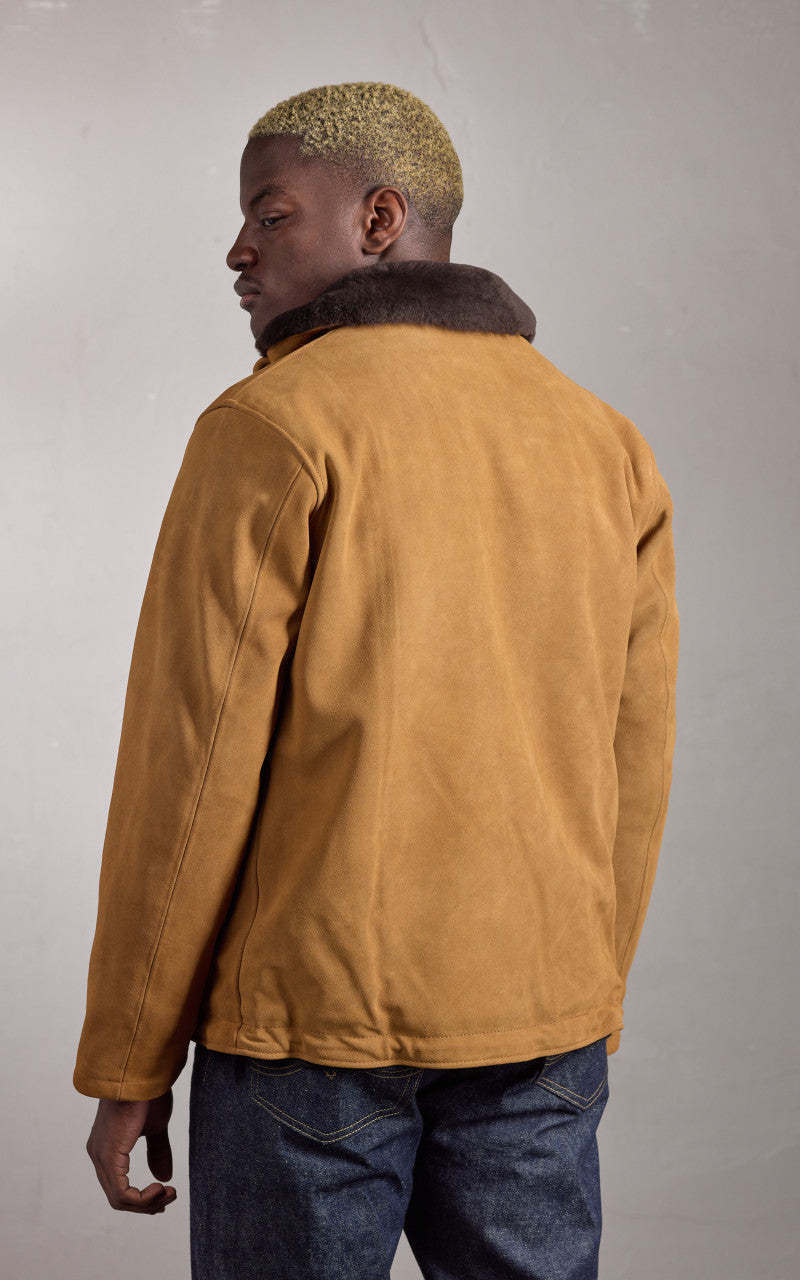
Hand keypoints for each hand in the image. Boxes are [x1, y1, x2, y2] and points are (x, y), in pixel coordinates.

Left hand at [85, 1088, 177, 1212]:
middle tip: (171, 1196)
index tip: (166, 1193)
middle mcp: (98, 1154)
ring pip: (119, 1199)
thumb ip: (157, 1150)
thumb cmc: (148, 1092)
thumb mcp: (155, 1126)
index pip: (119, 1186)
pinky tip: (159, 1188)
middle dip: (147, 1204)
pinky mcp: (109, 1156)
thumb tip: (163, 1177)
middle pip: (118, 1197)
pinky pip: (121, 1193)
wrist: (143, 1072)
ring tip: (168, 1193)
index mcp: (107, 1147)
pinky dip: (142, 1198)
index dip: (142, 1197)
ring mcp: (101, 1156)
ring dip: (147, 1203)